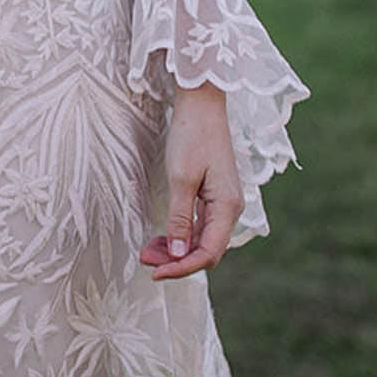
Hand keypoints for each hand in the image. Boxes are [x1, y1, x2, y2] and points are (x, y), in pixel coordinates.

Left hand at [141, 86, 243, 280]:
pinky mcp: (215, 195)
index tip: (155, 273)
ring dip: (177, 249)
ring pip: (202, 239)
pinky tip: (163, 238)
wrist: (201, 104)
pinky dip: (182, 234)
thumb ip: (180, 218)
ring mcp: (223, 202)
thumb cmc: (191, 136)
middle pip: (206, 249)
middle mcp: (231, 208)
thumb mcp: (181, 178)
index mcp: (228, 206)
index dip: (182, 267)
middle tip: (145, 261)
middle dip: (177, 260)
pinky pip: (200, 225)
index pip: (208, 253)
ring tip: (148, 251)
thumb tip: (178, 253)